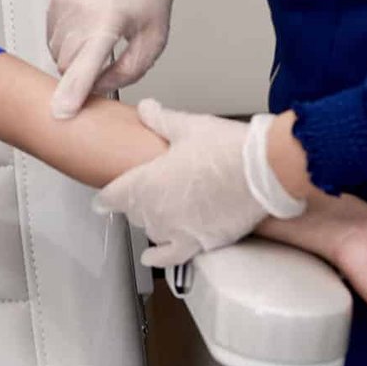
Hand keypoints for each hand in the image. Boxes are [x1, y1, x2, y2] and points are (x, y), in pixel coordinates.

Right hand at [46, 0, 190, 118]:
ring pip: (57, 53)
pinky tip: (88, 28)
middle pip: (68, 64)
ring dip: (74, 57)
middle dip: (82, 74)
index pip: (87, 62)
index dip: (74, 90)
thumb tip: (99, 90)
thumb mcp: (153, 41)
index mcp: (110, 17)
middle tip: (106, 62)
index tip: (62, 111)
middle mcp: (81, 9)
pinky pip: (52, 37)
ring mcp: (63, 3)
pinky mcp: (54, 0)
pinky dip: (67, 42)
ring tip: (99, 38)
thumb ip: (127, 72)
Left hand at [94, 102, 287, 266]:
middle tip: (141, 193)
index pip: (112, 196)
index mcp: (145, 182)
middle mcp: (155, 211)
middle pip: (133, 212)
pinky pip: (171, 256)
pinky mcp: (200, 242)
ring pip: (150, 231)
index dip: (106, 197)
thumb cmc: (228, 149)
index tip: (101, 199)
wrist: (264, 172)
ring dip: (151, 222)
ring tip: (157, 212)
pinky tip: (153, 256)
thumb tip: (146, 109)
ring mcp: (176, 229)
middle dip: (134, 203)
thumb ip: (161, 120)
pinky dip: (160, 256)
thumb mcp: (187, 127)